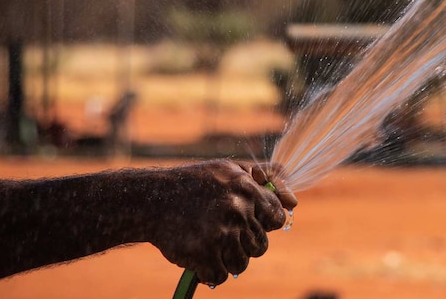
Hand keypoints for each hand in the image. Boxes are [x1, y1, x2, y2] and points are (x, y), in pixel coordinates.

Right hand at [146, 160, 296, 285]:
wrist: (151, 200)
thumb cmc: (195, 184)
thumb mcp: (230, 170)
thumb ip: (266, 179)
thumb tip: (293, 202)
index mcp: (247, 189)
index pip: (276, 218)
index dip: (264, 223)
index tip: (248, 222)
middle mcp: (237, 210)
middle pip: (260, 246)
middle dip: (243, 243)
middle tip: (222, 232)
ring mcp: (220, 233)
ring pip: (241, 263)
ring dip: (226, 258)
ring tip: (208, 242)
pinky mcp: (202, 253)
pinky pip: (220, 276)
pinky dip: (208, 271)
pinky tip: (198, 255)